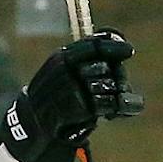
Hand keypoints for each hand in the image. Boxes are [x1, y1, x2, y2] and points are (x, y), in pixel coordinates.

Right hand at [2, 32, 141, 161]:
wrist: (34, 125)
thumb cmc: (56, 97)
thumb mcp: (67, 73)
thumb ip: (87, 58)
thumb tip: (114, 36)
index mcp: (62, 58)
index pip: (92, 45)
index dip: (113, 46)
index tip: (129, 51)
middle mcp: (64, 70)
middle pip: (103, 66)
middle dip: (118, 76)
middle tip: (121, 86)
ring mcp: (68, 88)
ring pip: (106, 84)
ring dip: (116, 94)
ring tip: (115, 101)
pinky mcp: (76, 108)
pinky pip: (105, 104)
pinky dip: (115, 109)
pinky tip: (112, 114)